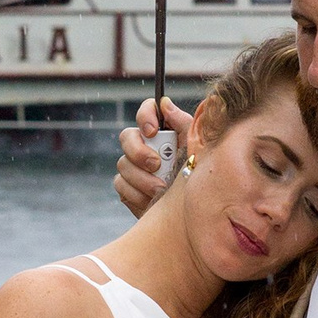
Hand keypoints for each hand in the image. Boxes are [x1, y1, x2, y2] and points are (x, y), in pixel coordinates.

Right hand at [114, 98, 194, 220]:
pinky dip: (136, 194)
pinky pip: (121, 185)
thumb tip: (165, 104)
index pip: (147, 110)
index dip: (145, 116)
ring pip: (123, 164)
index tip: (153, 131)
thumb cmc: (196, 178)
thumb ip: (183, 124)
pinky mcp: (127, 187)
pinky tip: (151, 201)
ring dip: (142, 178)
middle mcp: (144, 146)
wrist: (191, 214)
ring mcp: (132, 167)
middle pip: (127, 136)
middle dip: (139, 151)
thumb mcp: (195, 149)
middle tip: (156, 165)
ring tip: (160, 190)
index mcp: (163, 132)